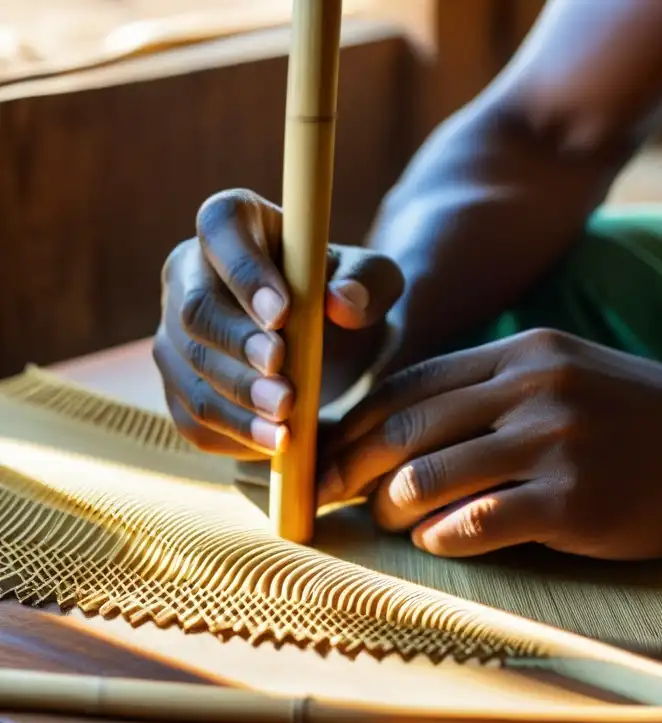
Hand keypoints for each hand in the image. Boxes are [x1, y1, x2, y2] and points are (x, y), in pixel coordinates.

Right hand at [154, 189, 403, 458]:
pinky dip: (230, 435)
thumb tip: (342, 300)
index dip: (245, 271)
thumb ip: (370, 281)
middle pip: (195, 311)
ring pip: (189, 369)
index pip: (221, 227)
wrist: (329, 342)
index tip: (284, 314)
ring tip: (285, 429)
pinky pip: (189, 414)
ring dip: (236, 404)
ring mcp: (173, 330)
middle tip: (286, 389)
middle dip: (240, 354)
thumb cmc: (346, 294)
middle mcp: (188, 271)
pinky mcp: (177, 381)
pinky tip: (273, 447)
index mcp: (233, 224)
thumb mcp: (375, 281)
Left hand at [318, 328, 661, 558]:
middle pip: (407, 427)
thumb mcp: (567, 374)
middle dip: (350, 465)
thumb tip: (410, 427)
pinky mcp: (574, 500)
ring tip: (383, 519)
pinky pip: (479, 521)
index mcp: (523, 354)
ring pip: (430, 474)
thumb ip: (494, 389)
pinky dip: (441, 536)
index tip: (328, 452)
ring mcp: (555, 442)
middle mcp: (533, 389)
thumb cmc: (638, 417)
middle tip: (326, 494)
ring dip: (390, 505)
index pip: (412, 384)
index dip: (357, 422)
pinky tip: (433, 541)